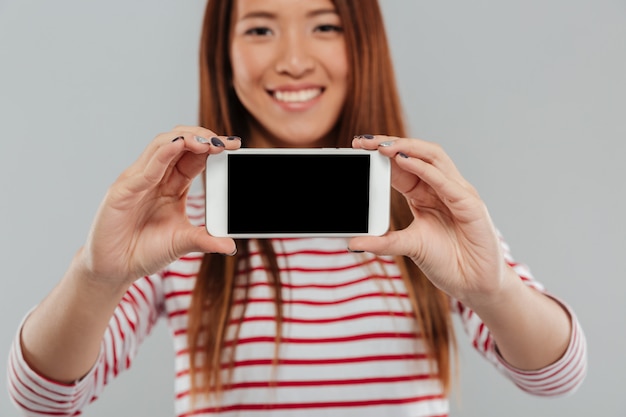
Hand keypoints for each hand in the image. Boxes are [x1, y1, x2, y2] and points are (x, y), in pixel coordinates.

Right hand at [78, 126, 240, 287]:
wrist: (113, 270)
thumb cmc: (144, 251)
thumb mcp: (182, 243)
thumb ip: (205, 240)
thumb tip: (231, 245)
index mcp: (172, 185)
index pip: (194, 156)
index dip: (213, 147)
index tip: (235, 145)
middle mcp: (155, 177)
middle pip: (179, 143)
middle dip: (203, 137)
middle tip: (225, 142)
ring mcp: (138, 181)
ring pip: (161, 146)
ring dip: (186, 139)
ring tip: (208, 142)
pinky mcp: (122, 191)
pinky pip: (145, 169)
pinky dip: (163, 154)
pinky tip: (178, 147)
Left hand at [351, 135, 506, 305]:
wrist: (475, 284)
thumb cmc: (447, 262)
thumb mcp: (409, 247)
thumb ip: (383, 242)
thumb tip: (352, 242)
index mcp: (425, 193)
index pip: (402, 164)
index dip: (381, 153)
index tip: (357, 146)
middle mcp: (442, 187)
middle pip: (417, 154)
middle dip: (390, 143)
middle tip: (364, 141)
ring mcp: (457, 193)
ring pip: (433, 158)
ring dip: (406, 148)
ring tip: (382, 146)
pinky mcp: (470, 204)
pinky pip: (444, 181)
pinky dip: (423, 168)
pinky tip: (403, 161)